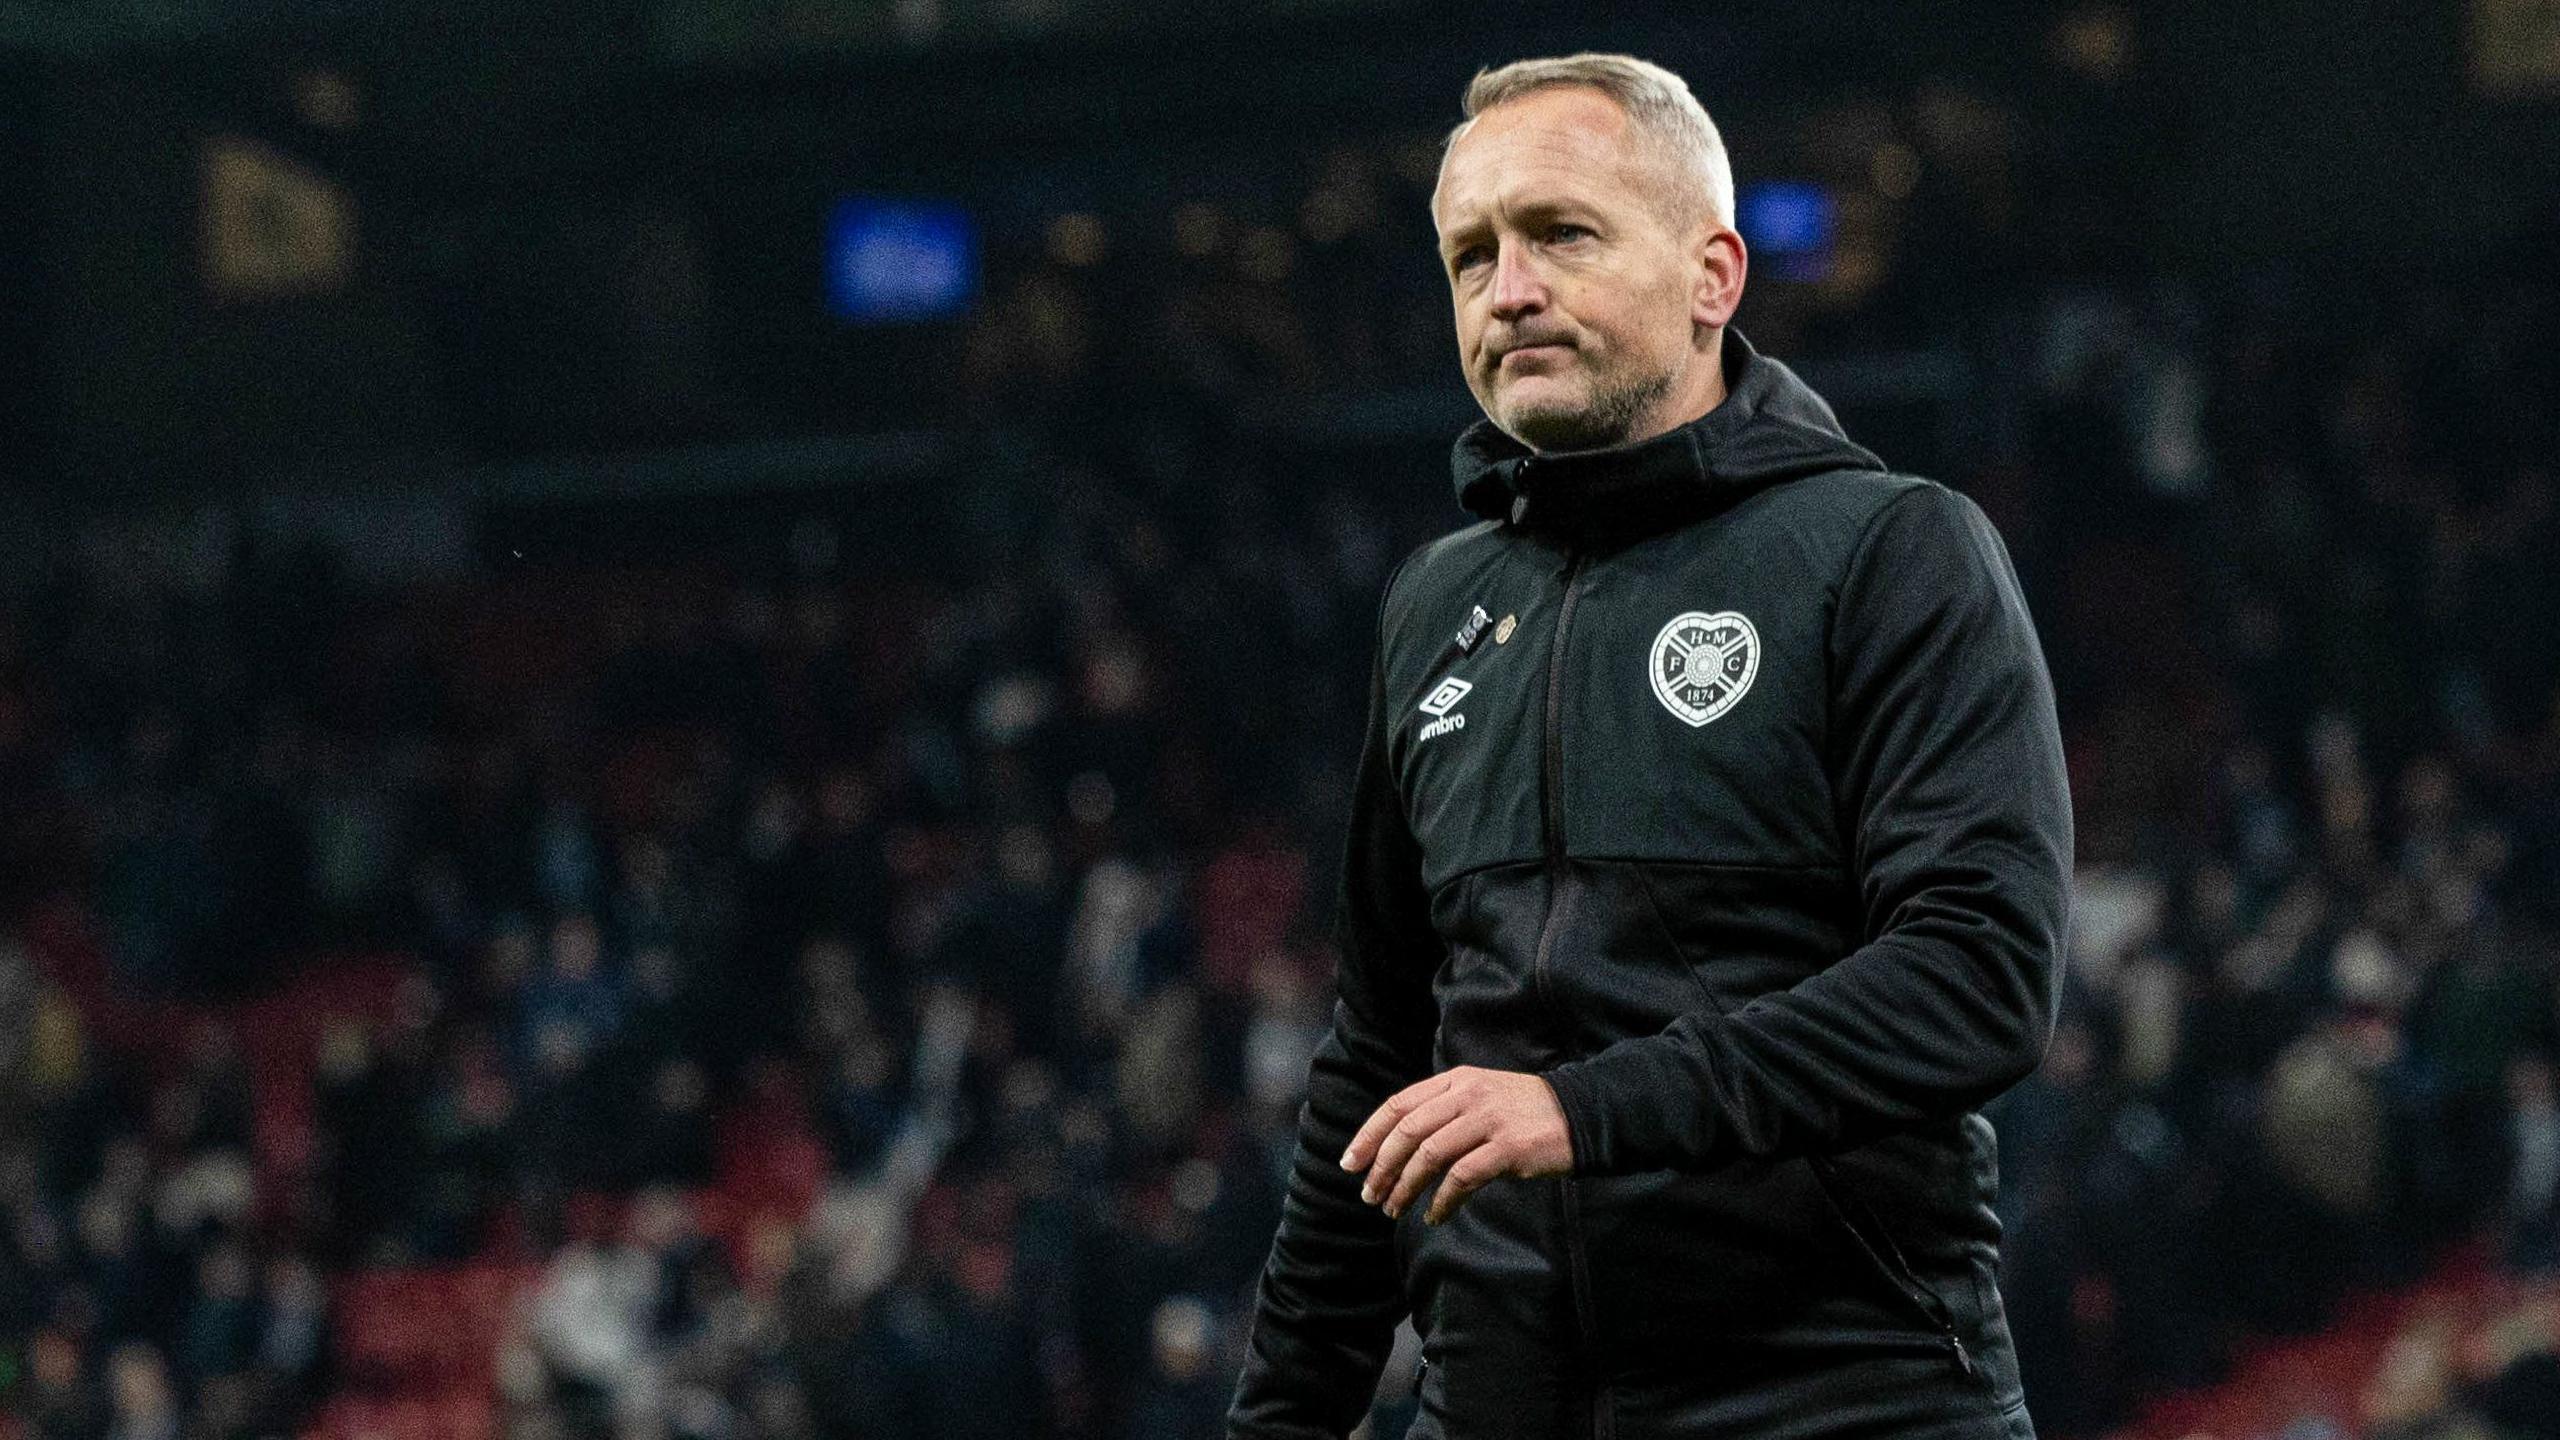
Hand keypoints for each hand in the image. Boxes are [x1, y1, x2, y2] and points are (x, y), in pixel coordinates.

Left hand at [1340, 1066, 1573, 1224]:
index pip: (1398, 1105)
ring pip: (1429, 1155)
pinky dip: (1441, 1200)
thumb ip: (1443, 1112)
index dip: (1369, 1135)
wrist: (1580, 1114)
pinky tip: (1433, 1215)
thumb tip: (1398, 1147)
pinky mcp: (1507, 1148)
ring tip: (1394, 1209)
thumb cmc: (1524, 1112)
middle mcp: (1467, 1096)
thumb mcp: (1480, 1097)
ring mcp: (1488, 1120)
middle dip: (1381, 1167)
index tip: (1350, 1163)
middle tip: (1368, 1195)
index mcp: (1455, 1081)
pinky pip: (1462, 1178)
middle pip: (1407, 1131)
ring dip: (1405, 1187)